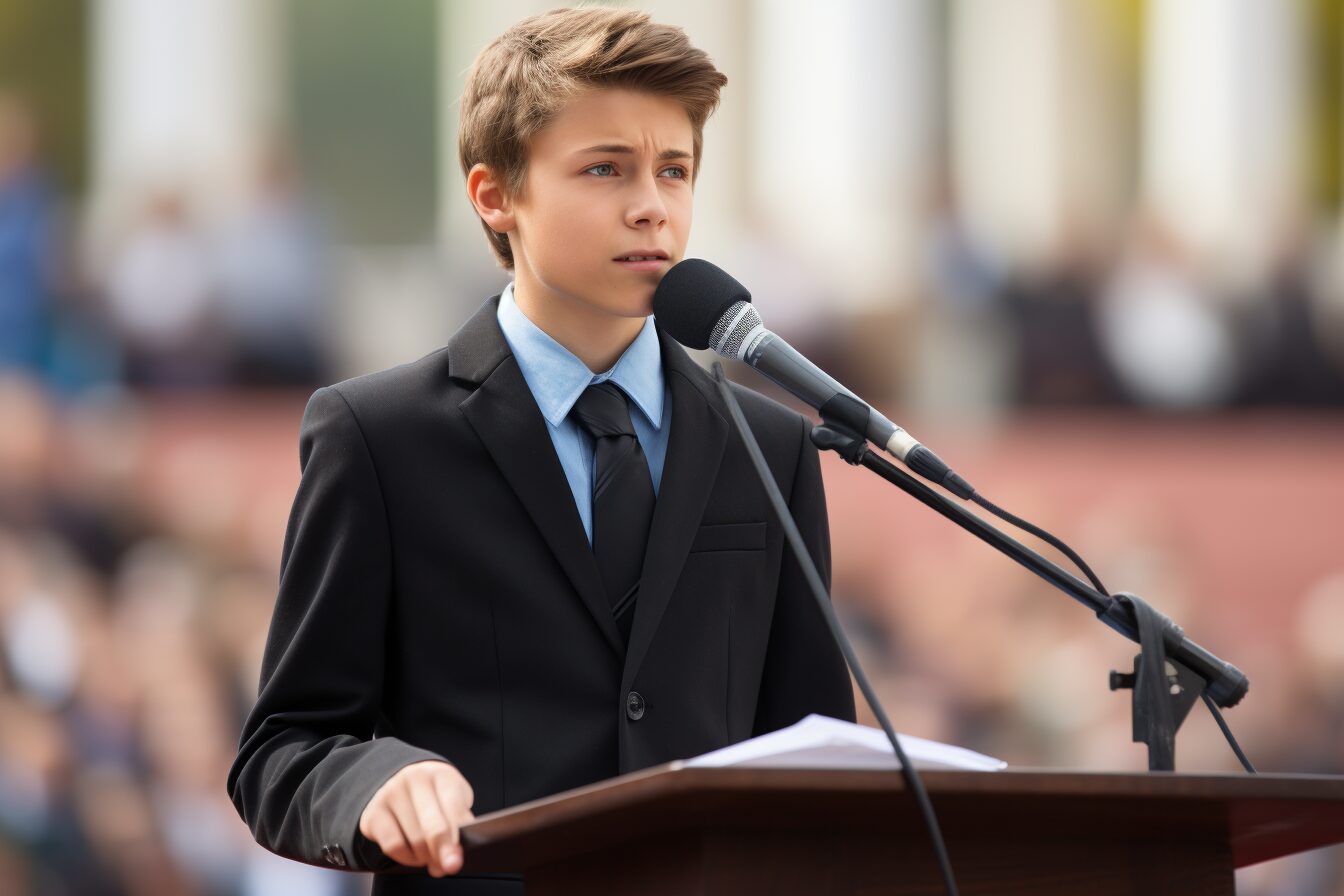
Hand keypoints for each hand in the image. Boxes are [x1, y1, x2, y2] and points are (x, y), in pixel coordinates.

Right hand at [358, 760, 475, 876]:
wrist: (404, 785)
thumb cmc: (436, 798)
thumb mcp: (455, 802)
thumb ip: (458, 826)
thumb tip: (451, 859)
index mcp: (441, 774)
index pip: (454, 808)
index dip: (457, 837)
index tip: (457, 861)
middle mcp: (414, 779)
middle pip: (432, 826)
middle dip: (442, 851)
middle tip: (448, 867)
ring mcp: (391, 793)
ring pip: (414, 840)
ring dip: (425, 857)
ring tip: (431, 856)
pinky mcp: (373, 813)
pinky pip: (392, 846)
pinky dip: (406, 858)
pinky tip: (413, 856)